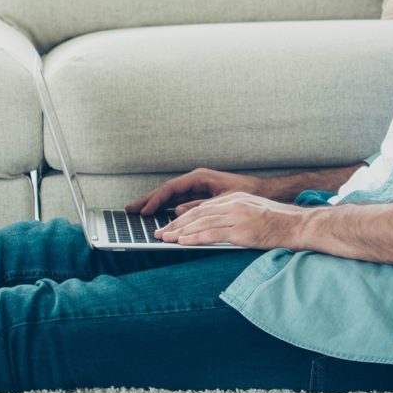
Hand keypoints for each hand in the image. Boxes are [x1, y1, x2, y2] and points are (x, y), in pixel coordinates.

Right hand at [126, 168, 265, 215]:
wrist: (263, 191)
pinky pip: (177, 201)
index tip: (145, 211)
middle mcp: (195, 181)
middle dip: (147, 200)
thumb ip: (200, 206)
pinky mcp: (199, 195)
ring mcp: (196, 188)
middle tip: (129, 209)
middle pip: (166, 191)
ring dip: (153, 204)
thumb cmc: (247, 192)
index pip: (171, 188)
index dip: (156, 200)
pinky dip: (165, 207)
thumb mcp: (223, 201)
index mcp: (199, 178)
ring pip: (169, 196)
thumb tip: (177, 212)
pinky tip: (155, 214)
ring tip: (136, 212)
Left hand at [152, 192, 307, 248]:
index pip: (203, 207)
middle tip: (160, 233)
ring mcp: (237, 216)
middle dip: (176, 224)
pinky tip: (182, 242)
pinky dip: (194, 238)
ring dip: (180, 232)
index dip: (184, 217)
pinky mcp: (241, 230)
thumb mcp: (253, 212)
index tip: (170, 226)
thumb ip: (234, 215)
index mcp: (235, 199)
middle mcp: (233, 204)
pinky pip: (212, 233)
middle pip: (197, 213)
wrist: (299, 225)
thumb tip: (216, 226)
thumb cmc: (280, 222)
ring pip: (201, 222)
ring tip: (165, 239)